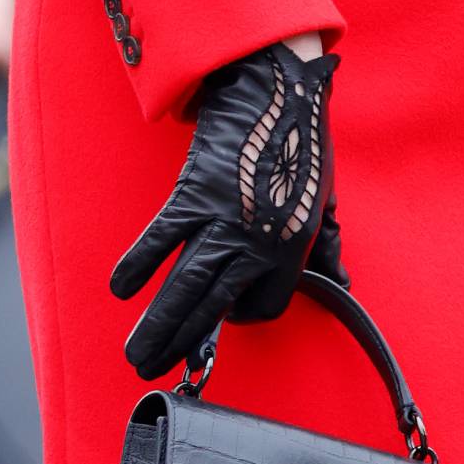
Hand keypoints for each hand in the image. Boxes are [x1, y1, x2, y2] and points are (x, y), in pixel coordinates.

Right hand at [110, 40, 344, 379]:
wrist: (277, 92)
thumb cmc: (304, 146)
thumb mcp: (325, 201)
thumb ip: (327, 248)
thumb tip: (342, 283)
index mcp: (290, 249)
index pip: (263, 306)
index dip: (246, 314)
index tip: (230, 312)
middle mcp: (255, 243)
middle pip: (214, 308)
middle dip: (182, 344)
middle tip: (152, 371)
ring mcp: (221, 220)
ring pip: (183, 286)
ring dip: (157, 324)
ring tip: (135, 355)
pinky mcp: (193, 195)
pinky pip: (161, 239)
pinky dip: (139, 264)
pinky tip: (121, 289)